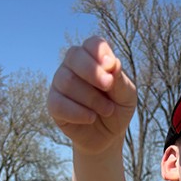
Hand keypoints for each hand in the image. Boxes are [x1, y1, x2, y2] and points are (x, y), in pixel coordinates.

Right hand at [47, 36, 136, 155]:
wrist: (108, 136)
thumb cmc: (117, 109)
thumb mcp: (126, 96)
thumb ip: (120, 80)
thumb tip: (113, 64)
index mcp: (93, 58)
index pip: (92, 44)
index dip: (100, 53)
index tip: (112, 67)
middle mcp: (73, 66)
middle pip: (74, 56)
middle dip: (92, 71)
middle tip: (108, 86)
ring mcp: (60, 84)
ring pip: (67, 81)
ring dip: (92, 98)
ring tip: (107, 110)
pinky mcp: (53, 104)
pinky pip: (58, 104)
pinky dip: (78, 112)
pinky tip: (91, 118)